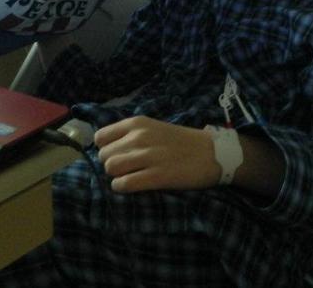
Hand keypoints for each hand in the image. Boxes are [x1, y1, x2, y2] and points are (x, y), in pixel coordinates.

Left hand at [94, 116, 219, 192]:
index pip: (100, 137)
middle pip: (103, 155)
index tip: (115, 155)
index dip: (104, 149)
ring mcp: (148, 156)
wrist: (212, 153)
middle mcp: (139, 137)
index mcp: (137, 123)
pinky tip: (132, 186)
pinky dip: (123, 188)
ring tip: (129, 177)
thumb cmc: (181, 142)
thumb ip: (130, 135)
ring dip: (116, 176)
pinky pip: (124, 184)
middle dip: (111, 164)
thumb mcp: (153, 128)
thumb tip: (105, 148)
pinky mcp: (156, 176)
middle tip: (125, 169)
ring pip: (110, 168)